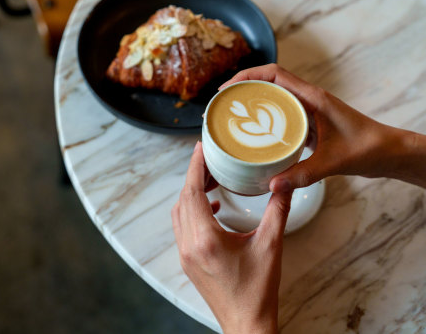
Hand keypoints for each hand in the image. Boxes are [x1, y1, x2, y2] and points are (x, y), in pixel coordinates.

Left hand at [171, 142, 291, 333]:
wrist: (246, 323)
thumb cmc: (258, 291)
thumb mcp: (271, 246)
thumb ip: (278, 211)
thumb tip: (283, 185)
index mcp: (206, 239)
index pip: (192, 193)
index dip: (195, 167)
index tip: (200, 148)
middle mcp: (189, 245)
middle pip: (183, 199)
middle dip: (195, 176)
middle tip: (210, 159)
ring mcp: (186, 254)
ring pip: (180, 213)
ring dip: (192, 194)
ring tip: (211, 179)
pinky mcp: (188, 261)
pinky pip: (183, 228)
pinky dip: (193, 212)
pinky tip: (213, 209)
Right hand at [219, 64, 425, 190]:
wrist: (389, 153)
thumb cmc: (368, 149)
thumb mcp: (333, 162)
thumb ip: (302, 174)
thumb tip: (272, 185)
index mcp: (313, 98)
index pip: (275, 74)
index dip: (247, 76)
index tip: (227, 88)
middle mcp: (309, 100)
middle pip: (269, 83)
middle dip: (243, 88)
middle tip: (223, 104)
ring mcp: (309, 111)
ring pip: (275, 99)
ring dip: (253, 102)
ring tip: (233, 116)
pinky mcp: (310, 124)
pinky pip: (282, 115)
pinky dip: (265, 119)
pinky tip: (255, 136)